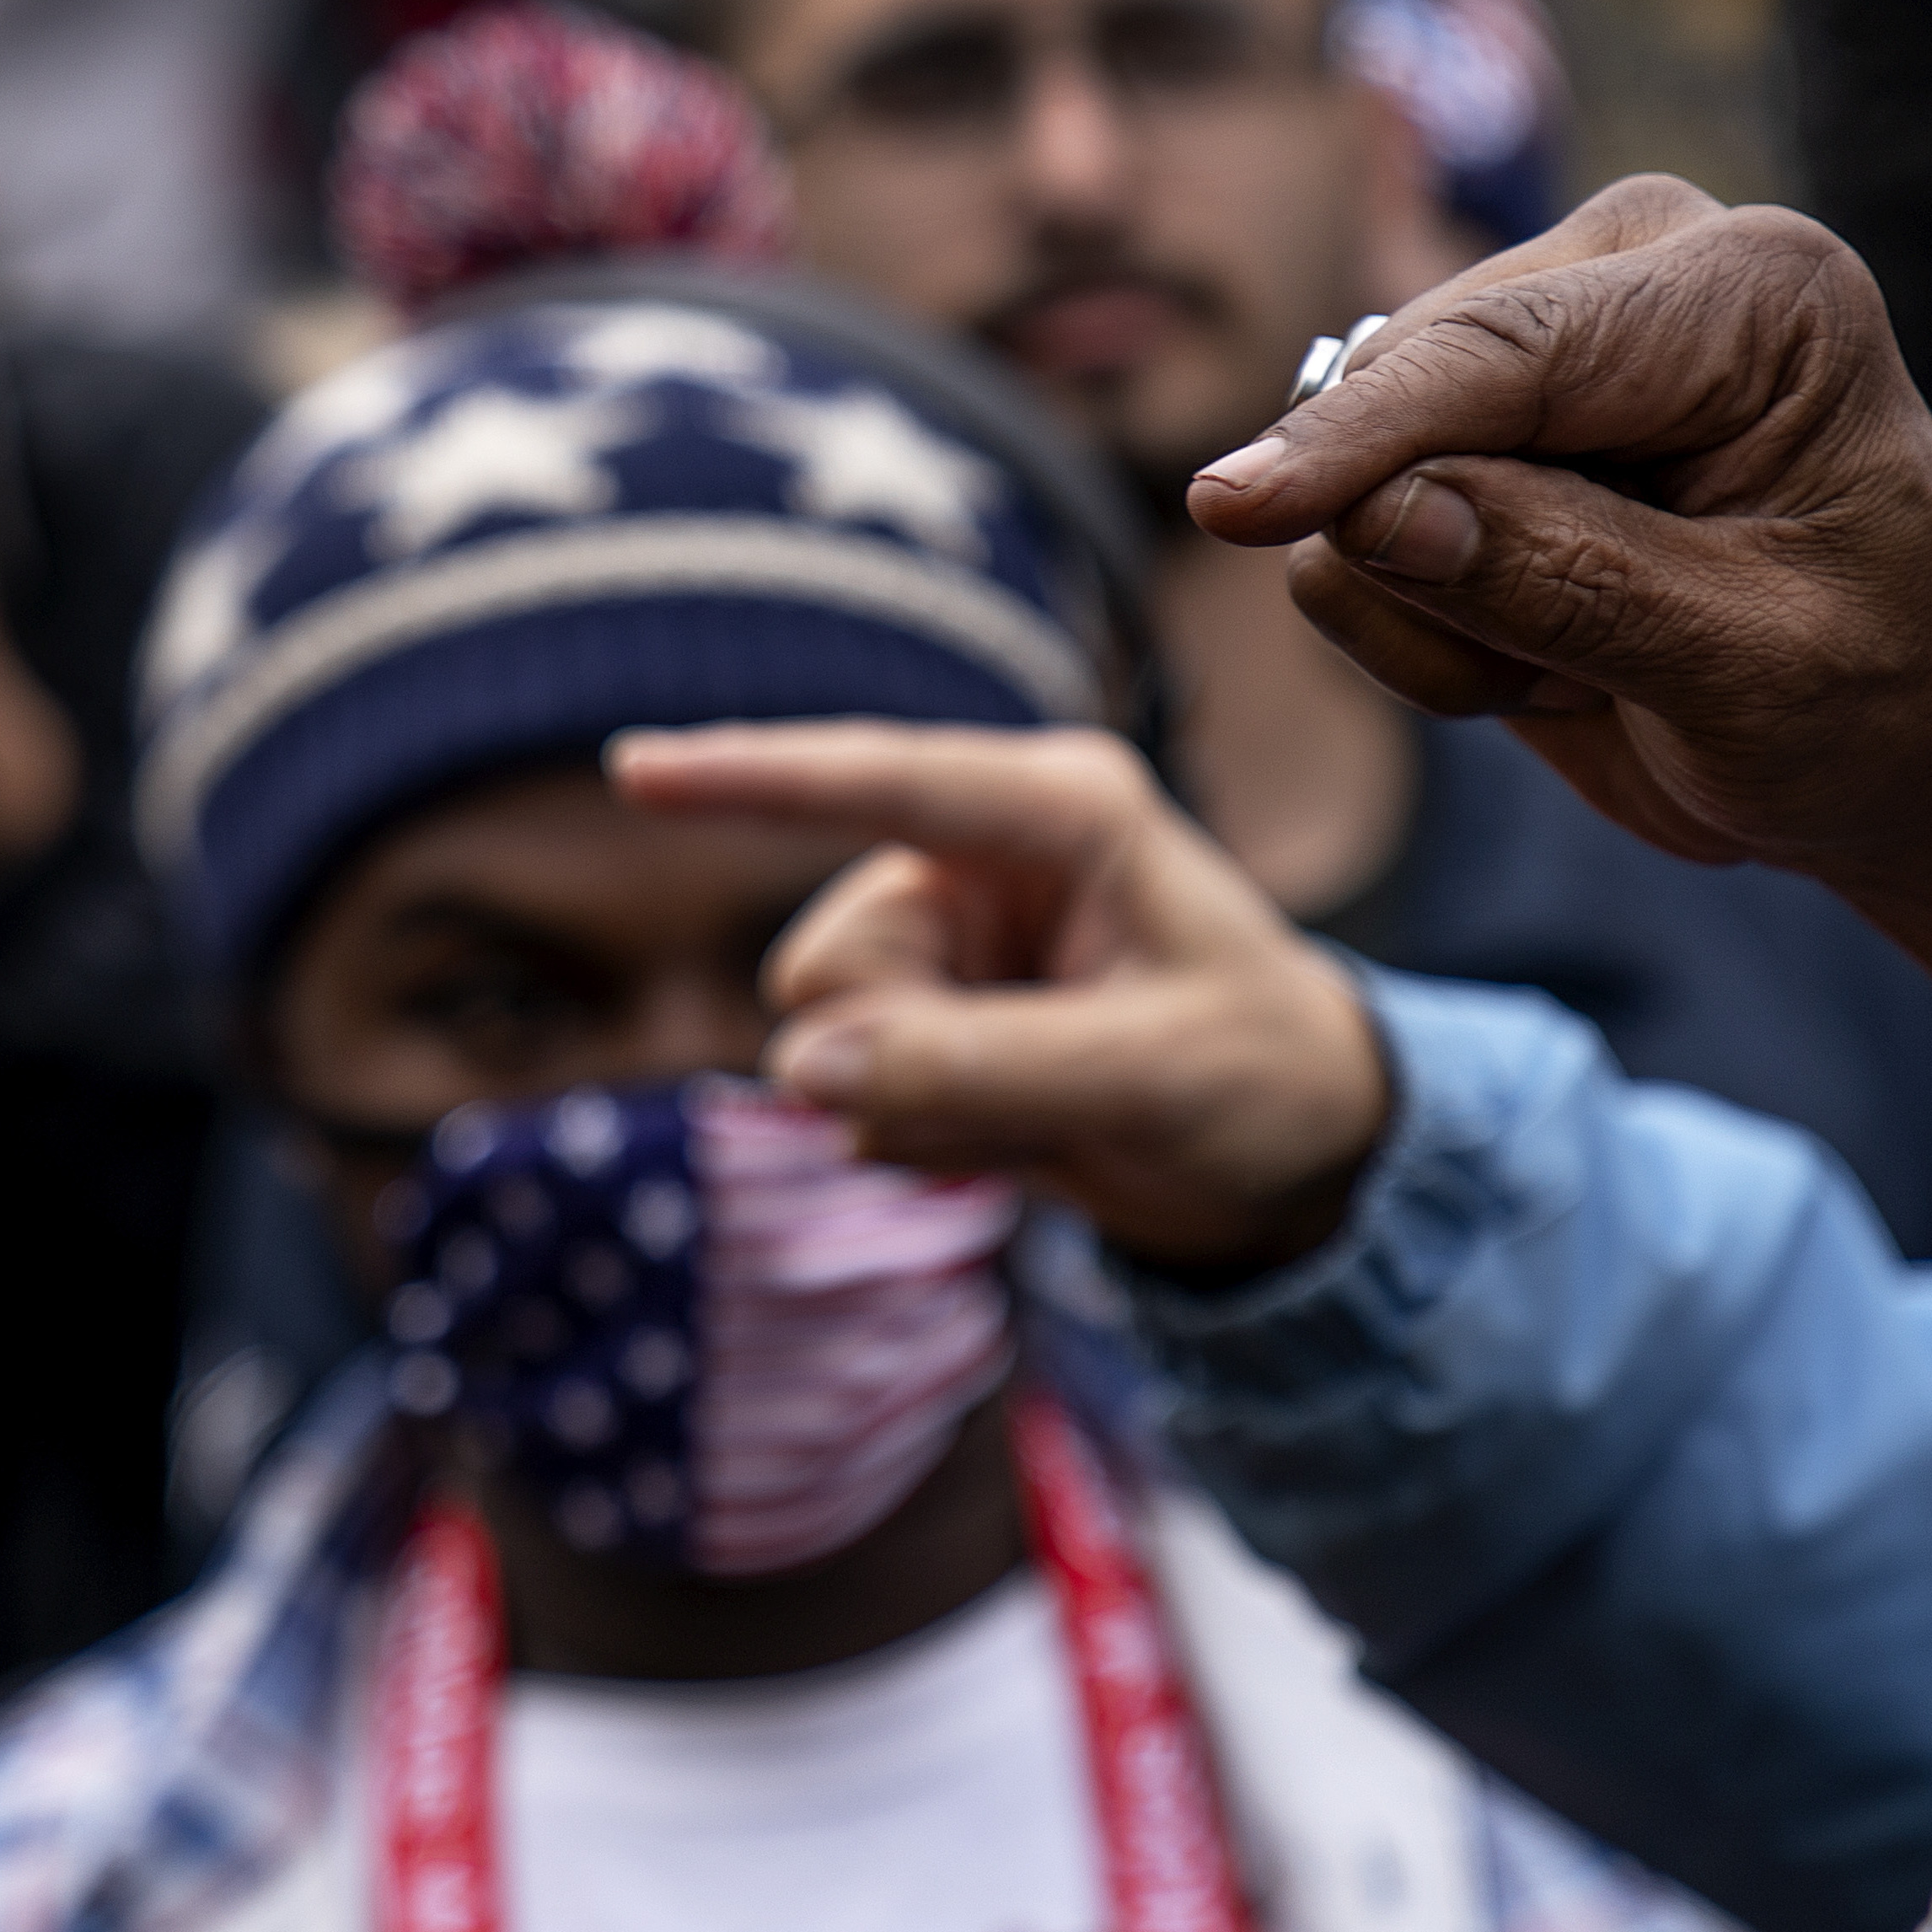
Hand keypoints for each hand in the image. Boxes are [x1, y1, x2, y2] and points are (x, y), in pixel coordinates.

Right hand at [610, 721, 1388, 1273]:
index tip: (633, 769)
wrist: (1298, 1161)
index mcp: (1060, 811)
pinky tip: (1011, 1136)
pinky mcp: (925, 1016)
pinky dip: (917, 1135)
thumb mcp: (1148, 1077)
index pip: (882, 780)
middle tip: (1035, 1093)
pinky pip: (845, 1090)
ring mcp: (947, 939)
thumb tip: (803, 1069)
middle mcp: (982, 858)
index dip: (752, 776)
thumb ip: (978, 1068)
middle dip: (901, 1055)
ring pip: (824, 1035)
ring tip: (1039, 1116)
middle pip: (831, 965)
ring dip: (913, 1106)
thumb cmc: (1261, 1081)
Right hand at [1181, 174, 1931, 1095]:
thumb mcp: (1753, 671)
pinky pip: (1338, 546)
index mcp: (1746, 292)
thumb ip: (1570, 583)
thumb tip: (1371, 517)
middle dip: (1450, 573)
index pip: (1501, 353)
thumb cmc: (1868, 702)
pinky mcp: (1459, 434)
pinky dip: (1420, 633)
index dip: (1357, 440)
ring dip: (1438, 620)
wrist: (1883, 748)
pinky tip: (1544, 652)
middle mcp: (1626, 275)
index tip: (1225, 510)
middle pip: (1400, 405)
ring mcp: (1531, 347)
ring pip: (1347, 490)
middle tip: (1590, 674)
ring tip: (1584, 664)